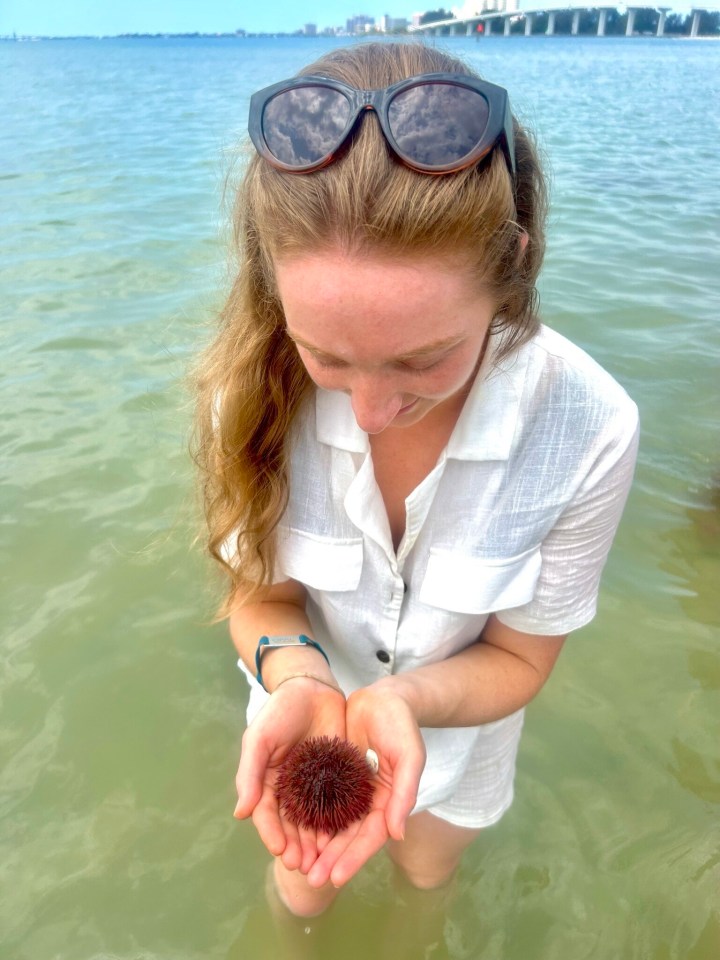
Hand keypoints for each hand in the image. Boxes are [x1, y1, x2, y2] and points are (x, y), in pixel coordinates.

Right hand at [233, 677, 345, 872]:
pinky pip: (339, 805)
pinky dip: (339, 823)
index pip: (267, 815)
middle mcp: (290, 790)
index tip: (281, 851)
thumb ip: (250, 773)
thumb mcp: (260, 738)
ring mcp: (315, 785)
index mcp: (268, 782)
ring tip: (323, 861)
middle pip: (292, 826)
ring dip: (316, 843)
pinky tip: (345, 837)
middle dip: (296, 847)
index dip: (272, 834)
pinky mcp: (338, 778)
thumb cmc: (280, 710)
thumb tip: (241, 814)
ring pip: (315, 822)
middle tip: (305, 865)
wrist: (313, 688)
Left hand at [304, 680, 425, 888]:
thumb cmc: (401, 724)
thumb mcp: (409, 755)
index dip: (354, 857)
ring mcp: (350, 788)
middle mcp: (368, 800)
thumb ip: (405, 793)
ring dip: (317, 844)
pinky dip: (308, 815)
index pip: (371, 836)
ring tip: (298, 864)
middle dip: (331, 858)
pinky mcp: (334, 773)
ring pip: (331, 822)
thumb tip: (396, 834)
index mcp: (389, 801)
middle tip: (311, 879)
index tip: (335, 877)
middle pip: (348, 836)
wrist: (384, 696)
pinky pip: (319, 798)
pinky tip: (292, 829)